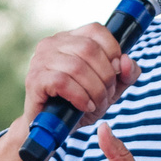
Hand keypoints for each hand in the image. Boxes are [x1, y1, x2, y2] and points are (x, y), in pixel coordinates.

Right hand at [0, 24, 140, 160]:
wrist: (51, 129)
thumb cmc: (79, 104)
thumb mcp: (109, 89)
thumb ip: (125, 74)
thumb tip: (126, 61)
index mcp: (70, 38)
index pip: (96, 30)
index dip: (112, 50)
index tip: (115, 73)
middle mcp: (52, 43)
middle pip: (89, 49)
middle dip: (105, 76)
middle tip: (106, 96)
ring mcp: (40, 60)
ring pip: (77, 66)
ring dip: (94, 90)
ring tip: (95, 104)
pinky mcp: (34, 79)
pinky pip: (62, 82)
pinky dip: (79, 96)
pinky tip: (84, 106)